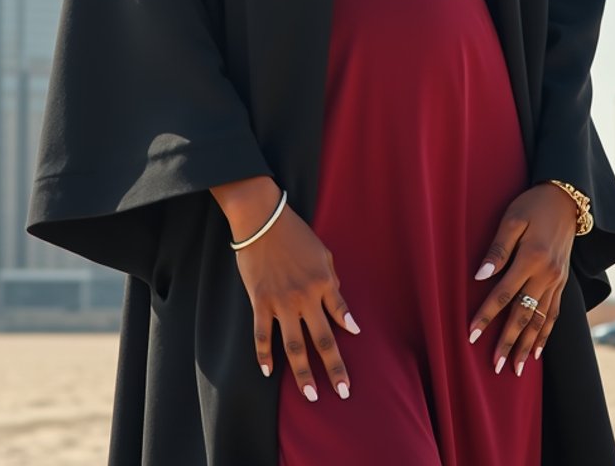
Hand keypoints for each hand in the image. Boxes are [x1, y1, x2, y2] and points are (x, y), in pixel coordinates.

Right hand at [216, 178, 361, 400]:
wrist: (261, 219)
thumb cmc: (294, 232)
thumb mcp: (322, 252)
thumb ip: (330, 278)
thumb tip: (336, 298)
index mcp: (323, 282)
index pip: (341, 314)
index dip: (348, 329)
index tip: (355, 341)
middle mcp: (305, 297)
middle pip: (322, 340)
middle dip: (334, 368)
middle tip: (342, 392)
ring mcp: (281, 302)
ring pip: (294, 345)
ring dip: (303, 372)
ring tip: (310, 395)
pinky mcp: (260, 302)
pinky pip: (262, 334)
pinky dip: (264, 354)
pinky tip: (267, 371)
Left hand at [468, 183, 577, 374]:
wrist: (566, 199)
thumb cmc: (532, 205)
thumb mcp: (512, 219)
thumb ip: (497, 249)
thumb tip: (480, 276)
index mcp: (531, 258)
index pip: (504, 294)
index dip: (486, 316)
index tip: (471, 335)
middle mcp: (547, 275)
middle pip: (524, 315)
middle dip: (508, 342)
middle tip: (495, 366)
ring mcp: (557, 281)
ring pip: (541, 321)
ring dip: (528, 346)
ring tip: (516, 369)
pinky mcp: (563, 283)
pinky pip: (554, 314)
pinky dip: (546, 335)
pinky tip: (538, 351)